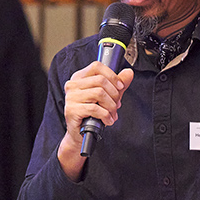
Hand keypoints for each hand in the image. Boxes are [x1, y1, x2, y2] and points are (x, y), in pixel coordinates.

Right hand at [57, 60, 134, 177]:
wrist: (80, 133)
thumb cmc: (92, 114)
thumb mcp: (108, 96)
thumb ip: (118, 84)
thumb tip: (128, 73)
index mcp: (79, 78)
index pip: (97, 66)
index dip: (112, 75)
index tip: (120, 86)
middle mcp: (72, 85)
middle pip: (101, 81)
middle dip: (114, 94)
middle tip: (117, 105)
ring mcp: (70, 97)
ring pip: (99, 94)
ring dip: (111, 106)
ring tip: (112, 113)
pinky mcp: (71, 110)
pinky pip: (95, 108)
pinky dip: (106, 115)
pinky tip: (107, 120)